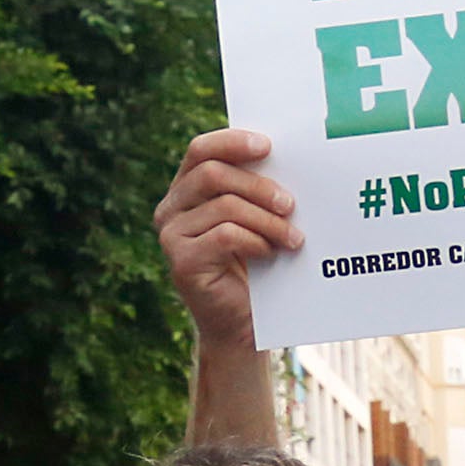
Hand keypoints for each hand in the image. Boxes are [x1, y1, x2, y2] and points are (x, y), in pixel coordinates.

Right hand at [155, 129, 300, 348]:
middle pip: (212, 174)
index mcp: (186, 189)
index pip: (200, 150)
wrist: (242, 324)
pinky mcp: (182, 262)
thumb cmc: (253, 265)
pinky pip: (225, 236)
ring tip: (293, 237)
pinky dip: (256, 242)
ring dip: (267, 220)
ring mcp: (171, 236)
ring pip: (224, 206)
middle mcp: (171, 209)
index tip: (269, 147)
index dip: (232, 142)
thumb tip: (286, 158)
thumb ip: (254, 189)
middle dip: (259, 185)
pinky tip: (271, 254)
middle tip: (291, 204)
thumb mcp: (254, 218)